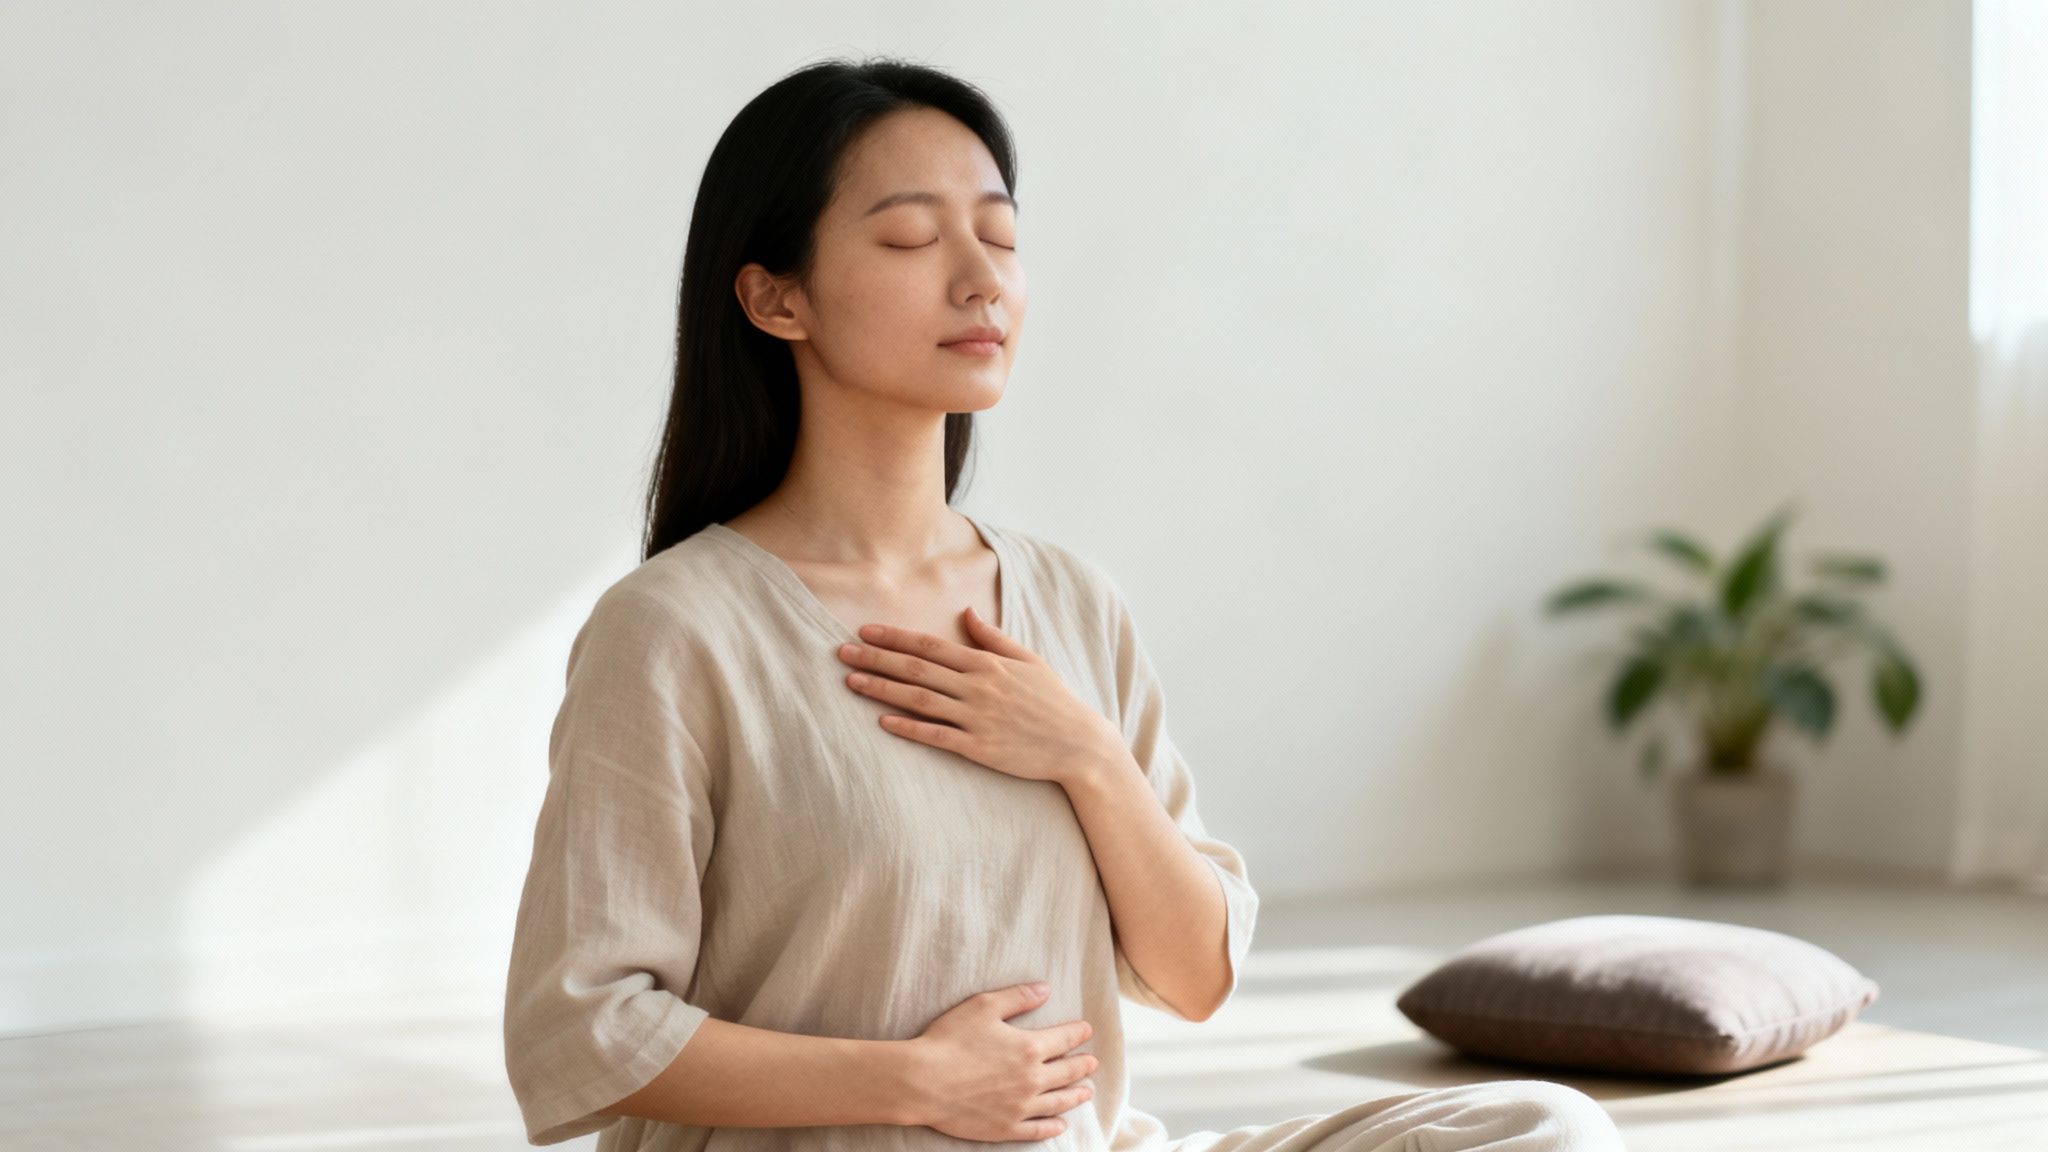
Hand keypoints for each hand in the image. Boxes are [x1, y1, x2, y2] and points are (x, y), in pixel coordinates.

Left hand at [836, 607, 1125, 786]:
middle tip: (842, 652)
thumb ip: (993, 638)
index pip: (931, 646)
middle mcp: (978, 688)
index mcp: (988, 664)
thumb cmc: (1054, 700)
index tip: (866, 631)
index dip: (896, 638)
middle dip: (876, 659)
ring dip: (882, 690)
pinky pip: (937, 736)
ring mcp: (977, 718)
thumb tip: (966, 612)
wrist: (1079, 744)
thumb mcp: (1029, 660)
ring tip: (851, 682)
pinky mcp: (979, 748)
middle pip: (917, 670)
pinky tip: (883, 721)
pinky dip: (909, 728)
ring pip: (920, 700)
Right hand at [903, 982, 1098, 1140]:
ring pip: (1058, 1102)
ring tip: (1086, 1092)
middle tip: (1093, 1063)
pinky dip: (1053, 1126)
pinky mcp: (1006, 1127)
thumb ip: (1018, 997)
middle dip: (1082, 1066)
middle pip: (1067, 1072)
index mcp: (1029, 1047)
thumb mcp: (983, 1006)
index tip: (1087, 1030)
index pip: (1064, 1038)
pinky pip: (1037, 1129)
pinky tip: (1060, 1124)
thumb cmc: (949, 1040)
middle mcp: (1032, 1079)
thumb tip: (1046, 989)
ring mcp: (1021, 1106)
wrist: (922, 1082)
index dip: (1078, 1033)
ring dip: (1075, 1095)